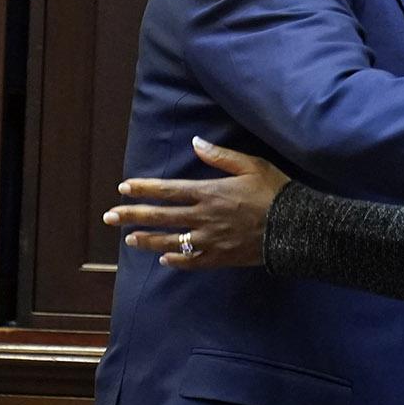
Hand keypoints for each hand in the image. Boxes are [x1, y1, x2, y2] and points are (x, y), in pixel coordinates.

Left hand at [102, 137, 289, 268]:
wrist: (294, 226)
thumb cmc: (275, 192)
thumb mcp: (252, 165)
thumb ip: (221, 156)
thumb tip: (196, 143)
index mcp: (210, 192)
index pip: (168, 190)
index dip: (144, 189)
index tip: (124, 188)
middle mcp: (204, 217)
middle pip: (161, 216)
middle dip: (132, 215)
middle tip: (109, 216)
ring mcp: (210, 239)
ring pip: (171, 241)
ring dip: (148, 240)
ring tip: (129, 239)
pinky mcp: (220, 257)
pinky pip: (192, 261)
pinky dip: (176, 261)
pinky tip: (164, 260)